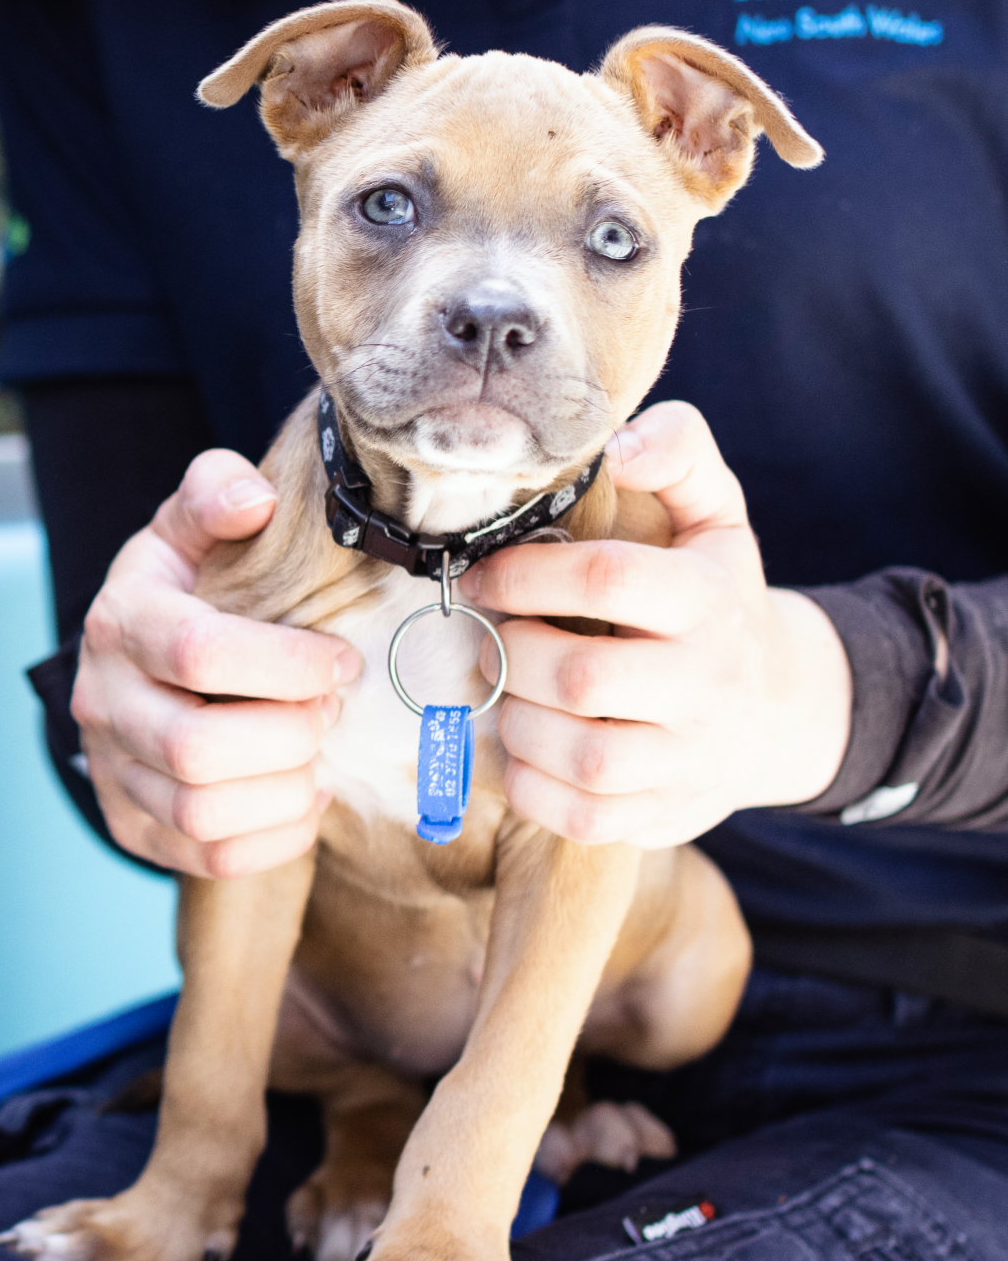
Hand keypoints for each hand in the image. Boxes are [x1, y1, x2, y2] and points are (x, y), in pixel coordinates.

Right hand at [71, 450, 360, 876]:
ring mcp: (115, 774)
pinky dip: (277, 836)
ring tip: (320, 755)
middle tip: (332, 711)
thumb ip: (216, 492)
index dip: (289, 664)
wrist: (131, 662)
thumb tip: (253, 498)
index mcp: (122, 622)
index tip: (344, 661)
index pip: (200, 653)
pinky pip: (212, 857)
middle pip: (198, 748)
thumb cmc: (183, 588)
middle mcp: (104, 704)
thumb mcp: (189, 528)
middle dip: (289, 734)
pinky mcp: (137, 828)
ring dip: (287, 790)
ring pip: (203, 814)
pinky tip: (306, 796)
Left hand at [461, 402, 851, 848]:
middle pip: (581, 676)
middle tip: (490, 639)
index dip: (525, 574)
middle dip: (511, 654)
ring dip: (518, 722)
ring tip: (506, 692)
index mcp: (709, 599)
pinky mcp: (667, 812)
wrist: (778, 707)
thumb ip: (679, 452)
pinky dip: (535, 787)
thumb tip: (618, 444)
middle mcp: (708, 682)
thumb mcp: (716, 514)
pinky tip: (524, 750)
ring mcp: (691, 756)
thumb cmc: (719, 597)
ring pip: (585, 755)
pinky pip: (586, 817)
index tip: (481, 575)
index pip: (607, 580)